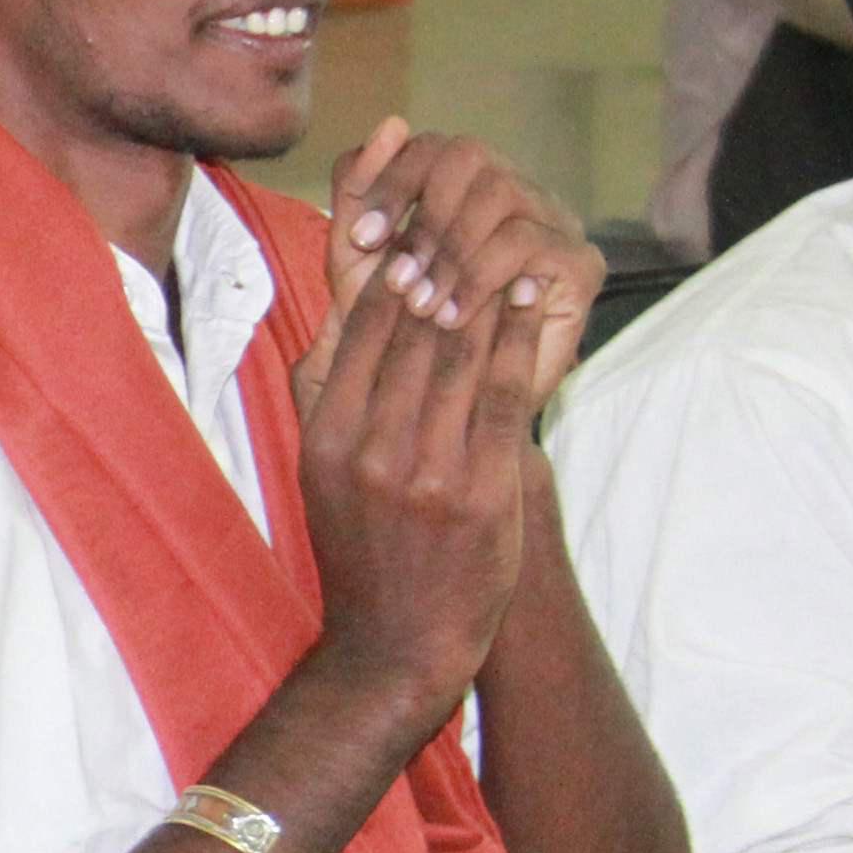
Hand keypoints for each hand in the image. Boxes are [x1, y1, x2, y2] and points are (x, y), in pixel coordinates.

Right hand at [288, 185, 539, 732]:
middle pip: (410, 328)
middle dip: (440, 261)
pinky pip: (500, 390)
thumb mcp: (324, 472)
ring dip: (484, 286)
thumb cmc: (364, 554)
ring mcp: (423, 468)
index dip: (393, 267)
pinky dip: (517, 335)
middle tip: (468, 206)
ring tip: (504, 239)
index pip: (361, 327)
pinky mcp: (478, 488)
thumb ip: (330, 397)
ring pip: (457, 350)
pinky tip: (530, 297)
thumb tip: (340, 319)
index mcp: (323, 435)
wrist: (395, 646)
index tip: (418, 222)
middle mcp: (367, 446)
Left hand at [309, 117, 596, 412]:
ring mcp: (553, 221)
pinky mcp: (581, 263)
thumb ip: (360, 193)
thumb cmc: (401, 334)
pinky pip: (529, 242)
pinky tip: (456, 316)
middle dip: (422, 217)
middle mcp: (513, 190)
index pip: (430, 146)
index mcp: (462, 184)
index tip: (360, 238)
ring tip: (422, 305)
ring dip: (450, 251)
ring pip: (500, 193)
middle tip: (398, 280)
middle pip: (468, 156)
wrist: (446, 410)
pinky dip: (482, 277)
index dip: (391, 183)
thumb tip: (390, 122)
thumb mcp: (361, 263)